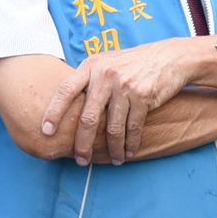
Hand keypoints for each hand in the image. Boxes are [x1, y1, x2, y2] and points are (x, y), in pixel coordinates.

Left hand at [41, 36, 211, 164]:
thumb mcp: (108, 61)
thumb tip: (70, 103)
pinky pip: (133, 126)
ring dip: (112, 148)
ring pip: (112, 126)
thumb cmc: (135, 63)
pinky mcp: (143, 95)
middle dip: (83, 143)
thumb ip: (90, 78)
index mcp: (92, 65)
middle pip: (88, 117)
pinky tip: (128, 152)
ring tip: (112, 160)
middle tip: (80, 159)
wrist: (170, 57)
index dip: (53, 111)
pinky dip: (130, 143)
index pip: (65, 90)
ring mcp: (124, 85)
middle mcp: (105, 74)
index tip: (45, 131)